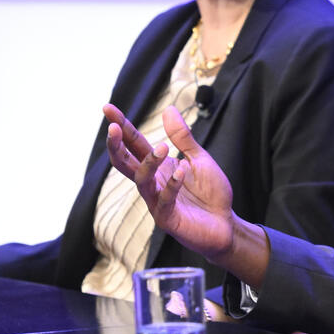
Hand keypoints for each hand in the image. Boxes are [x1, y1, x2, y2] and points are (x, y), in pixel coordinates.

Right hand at [103, 103, 237, 260]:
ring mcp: (157, 202)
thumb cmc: (210, 194)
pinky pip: (164, 200)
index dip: (121, 126)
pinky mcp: (168, 219)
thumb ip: (183, 137)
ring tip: (163, 147)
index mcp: (157, 167)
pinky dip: (172, 185)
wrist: (225, 225)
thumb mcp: (199, 159)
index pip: (134, 144)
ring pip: (141, 181)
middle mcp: (152, 183)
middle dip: (116, 145)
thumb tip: (168, 109)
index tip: (108, 108)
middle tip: (113, 128)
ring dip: (149, 162)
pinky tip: (181, 172)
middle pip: (125, 163)